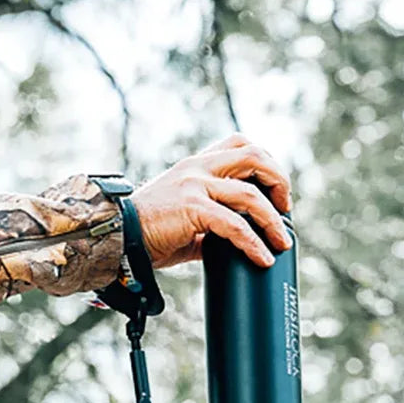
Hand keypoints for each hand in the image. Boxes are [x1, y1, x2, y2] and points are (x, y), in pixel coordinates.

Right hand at [131, 133, 292, 268]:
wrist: (118, 237)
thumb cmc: (147, 232)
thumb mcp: (185, 216)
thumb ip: (212, 219)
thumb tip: (238, 240)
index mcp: (196, 164)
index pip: (241, 145)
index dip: (267, 164)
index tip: (275, 193)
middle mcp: (197, 168)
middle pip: (255, 156)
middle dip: (279, 182)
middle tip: (285, 209)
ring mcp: (195, 186)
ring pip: (250, 194)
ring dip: (273, 220)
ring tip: (282, 241)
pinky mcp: (192, 208)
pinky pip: (234, 225)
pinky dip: (253, 243)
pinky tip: (262, 257)